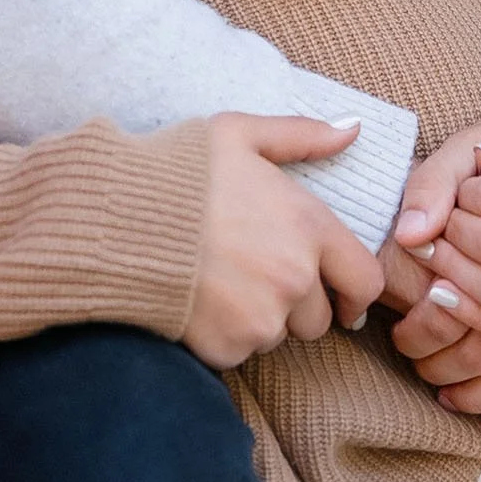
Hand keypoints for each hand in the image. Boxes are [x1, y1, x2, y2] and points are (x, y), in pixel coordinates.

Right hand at [183, 114, 384, 370]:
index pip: (365, 282)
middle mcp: (295, 279)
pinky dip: (225, 335)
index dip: (354, 292)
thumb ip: (303, 135)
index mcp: (309, 227)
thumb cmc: (178, 172)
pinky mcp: (228, 348)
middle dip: (296, 303)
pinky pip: (240, 352)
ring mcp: (262, 319)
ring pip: (278, 335)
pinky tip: (200, 301)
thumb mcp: (240, 134)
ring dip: (260, 318)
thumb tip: (354, 129)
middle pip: (319, 318)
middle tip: (255, 274)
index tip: (340, 296)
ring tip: (221, 282)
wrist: (115, 220)